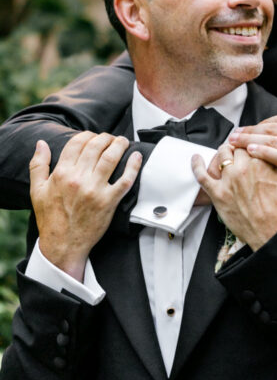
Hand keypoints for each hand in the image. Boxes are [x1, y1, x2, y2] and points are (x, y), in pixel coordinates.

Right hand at [30, 132, 141, 281]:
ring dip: (120, 145)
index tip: (94, 136)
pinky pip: (126, 180)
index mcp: (61, 174)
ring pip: (111, 159)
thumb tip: (41, 143)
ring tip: (123, 142)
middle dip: (106, 138)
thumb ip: (38, 165)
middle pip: (96, 147)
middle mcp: (78, 180)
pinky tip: (136, 156)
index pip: (77, 144)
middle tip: (111, 138)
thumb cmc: (51, 218)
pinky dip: (133, 166)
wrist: (63, 244)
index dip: (87, 135)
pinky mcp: (109, 201)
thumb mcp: (36, 190)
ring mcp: (95, 190)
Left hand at [191, 144, 276, 249]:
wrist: (273, 232)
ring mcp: (229, 180)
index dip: (253, 143)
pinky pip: (202, 175)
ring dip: (223, 151)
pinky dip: (196, 165)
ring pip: (221, 155)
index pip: (253, 143)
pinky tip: (196, 159)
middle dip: (239, 146)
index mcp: (262, 162)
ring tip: (225, 151)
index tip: (252, 144)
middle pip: (237, 147)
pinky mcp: (218, 194)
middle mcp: (243, 168)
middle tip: (240, 149)